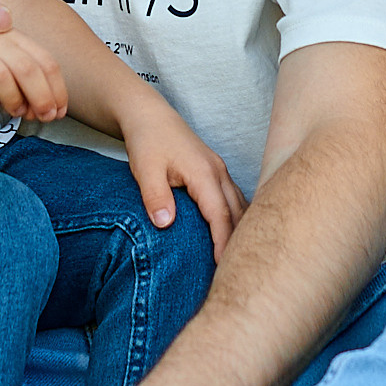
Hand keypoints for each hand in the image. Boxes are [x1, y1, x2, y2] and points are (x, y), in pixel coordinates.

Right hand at [0, 22, 67, 122]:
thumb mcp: (10, 78)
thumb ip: (30, 90)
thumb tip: (50, 112)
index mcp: (14, 37)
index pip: (45, 61)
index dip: (56, 90)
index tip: (58, 113)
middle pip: (26, 67)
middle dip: (40, 96)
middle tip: (42, 117)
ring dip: (12, 97)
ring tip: (14, 111)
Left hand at [120, 98, 245, 258]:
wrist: (149, 116)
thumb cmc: (147, 141)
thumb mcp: (145, 170)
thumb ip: (156, 197)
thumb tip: (165, 224)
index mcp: (204, 173)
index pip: (220, 215)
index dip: (223, 242)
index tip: (221, 266)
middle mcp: (218, 172)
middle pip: (238, 212)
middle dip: (238, 241)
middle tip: (235, 270)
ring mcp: (220, 171)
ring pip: (240, 205)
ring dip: (240, 229)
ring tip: (235, 258)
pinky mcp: (215, 171)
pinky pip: (234, 198)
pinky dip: (236, 217)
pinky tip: (231, 234)